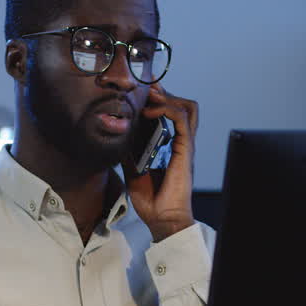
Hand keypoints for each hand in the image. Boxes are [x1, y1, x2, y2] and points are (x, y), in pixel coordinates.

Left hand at [124, 84, 198, 241]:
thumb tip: (117, 139)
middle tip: (148, 86)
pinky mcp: (185, 151)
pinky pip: (182, 120)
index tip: (144, 90)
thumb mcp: (133, 171)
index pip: (172, 115)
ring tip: (151, 95)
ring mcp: (185, 147)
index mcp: (172, 148)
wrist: (163, 220)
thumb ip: (129, 154)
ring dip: (169, 97)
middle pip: (183, 106)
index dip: (160, 99)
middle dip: (165, 92)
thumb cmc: (152, 201)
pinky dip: (168, 109)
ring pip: (188, 108)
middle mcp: (182, 144)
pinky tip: (152, 110)